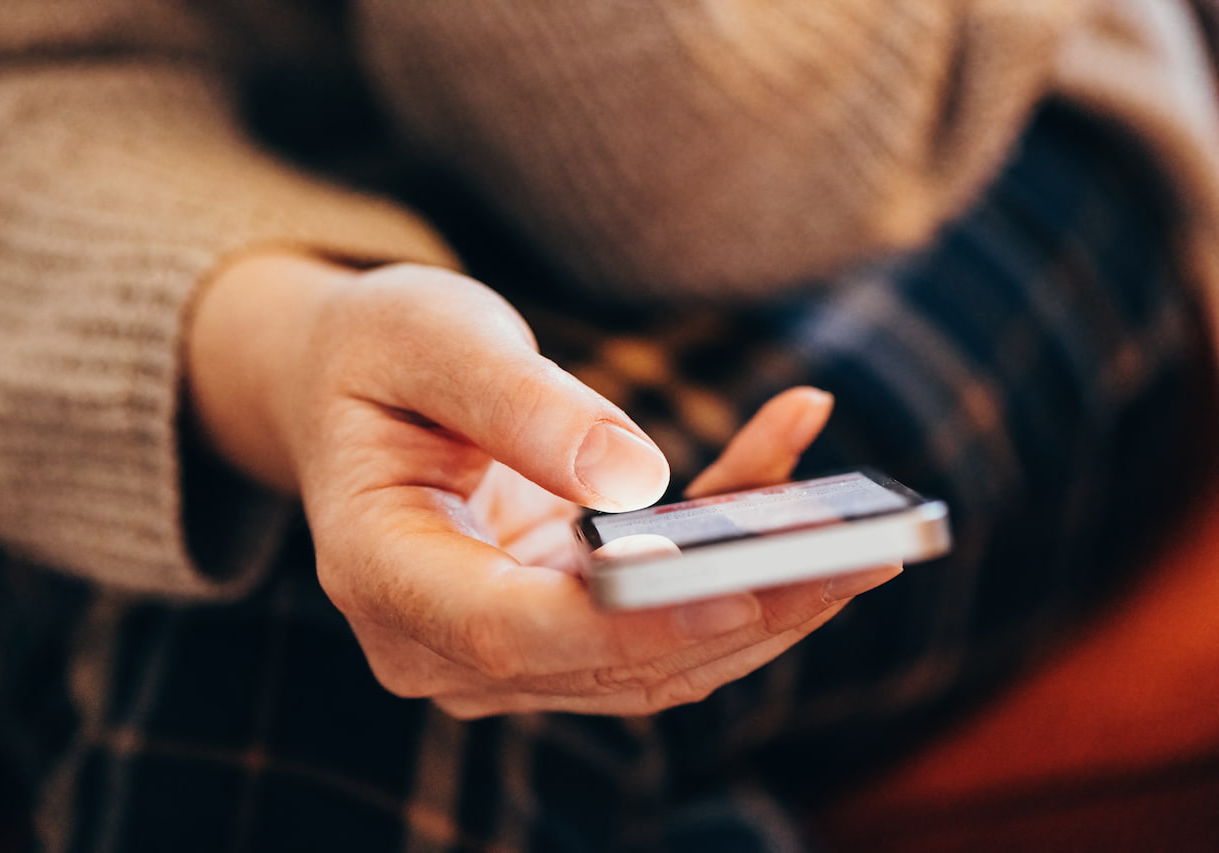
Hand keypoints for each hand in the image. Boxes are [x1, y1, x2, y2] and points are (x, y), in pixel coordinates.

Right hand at [188, 255, 899, 717]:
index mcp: (381, 572)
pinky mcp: (557, 629)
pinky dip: (734, 561)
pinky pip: (662, 616)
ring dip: (764, 601)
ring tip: (865, 529)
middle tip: (863, 549)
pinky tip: (790, 465)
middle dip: (740, 612)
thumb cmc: (379, 353)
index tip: (750, 584)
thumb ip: (519, 404)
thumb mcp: (430, 339)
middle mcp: (438, 642)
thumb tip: (640, 481)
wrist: (357, 388)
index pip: (511, 629)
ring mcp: (500, 649)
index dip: (633, 619)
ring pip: (654, 659)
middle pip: (605, 660)